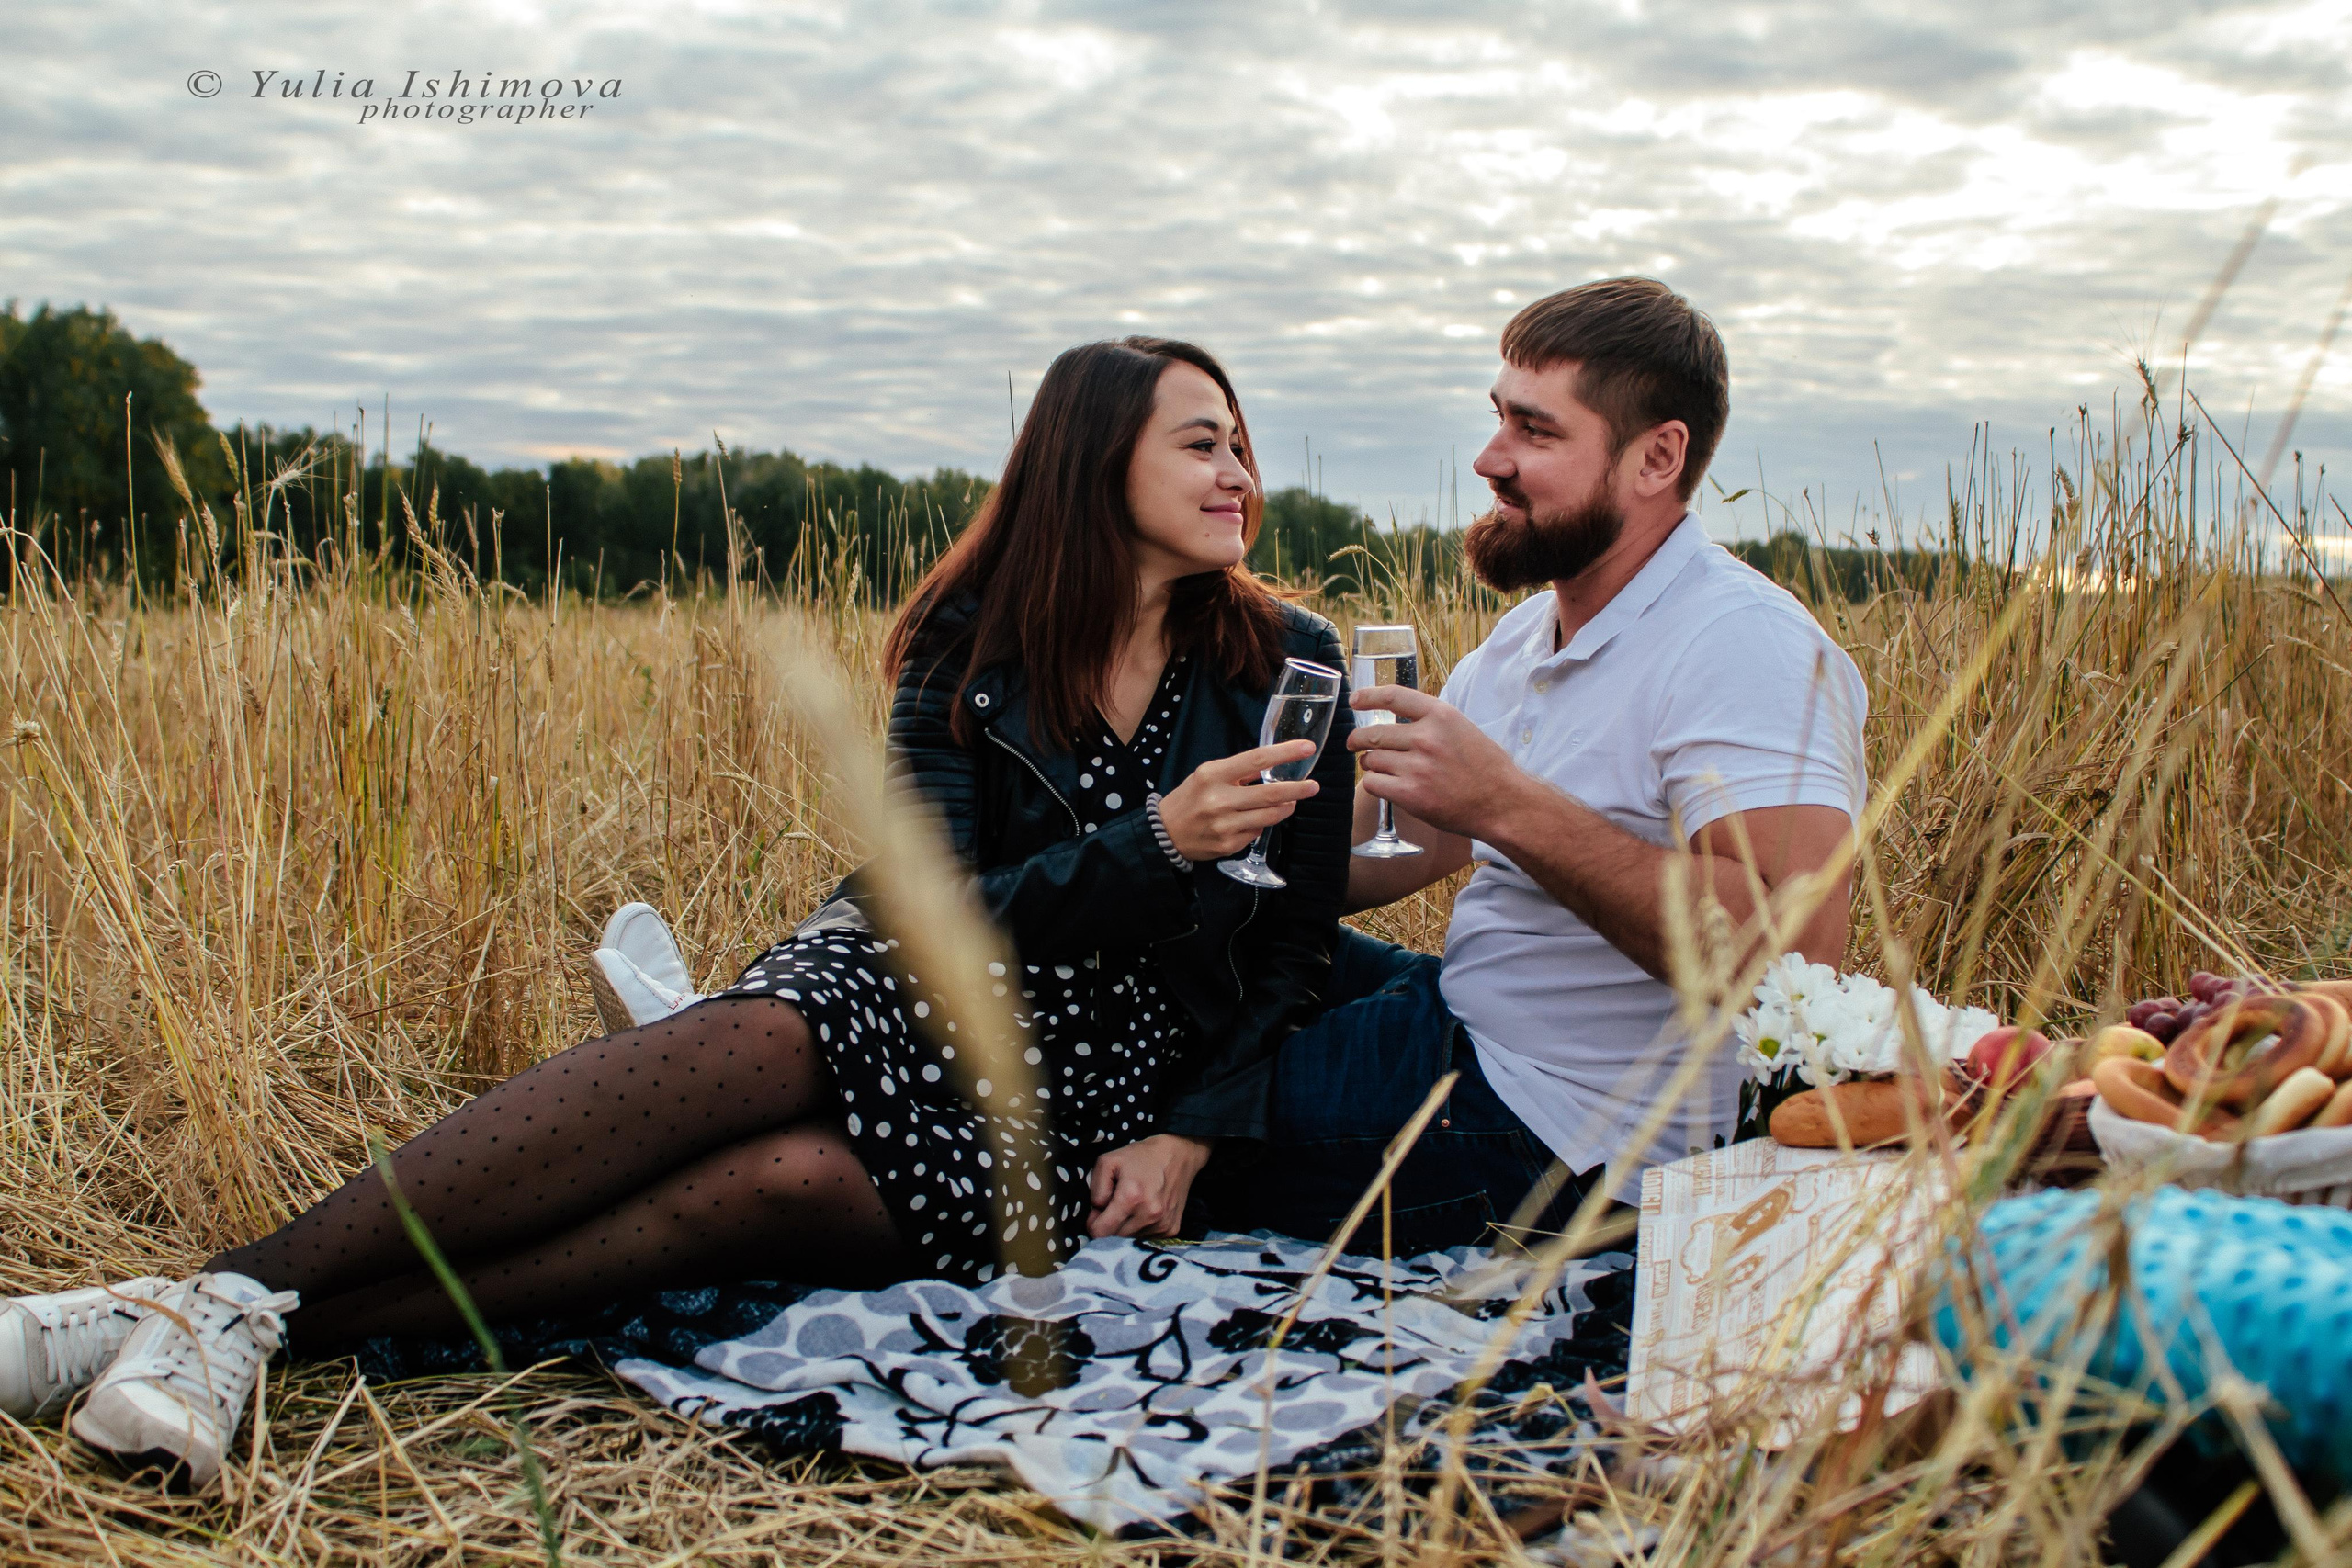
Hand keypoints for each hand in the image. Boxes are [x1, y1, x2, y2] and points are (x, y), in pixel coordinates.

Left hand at [1086, 1134, 1211, 1238]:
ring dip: (1126, 1227)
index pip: (1100, 1232)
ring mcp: (1162, 1225)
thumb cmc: (1140, 1157)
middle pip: (1114, 1239)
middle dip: (1109, 1225)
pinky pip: (1146, 1238)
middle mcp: (1148, 1215)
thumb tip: (1096, 1213)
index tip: (1098, 1211)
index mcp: (1130, 1198)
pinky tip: (1145, 1211)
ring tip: (1132, 1206)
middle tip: (1115, 1206)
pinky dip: (1140, 1228)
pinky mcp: (1171, 1230)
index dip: (1093, 1223)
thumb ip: (1095, 1190)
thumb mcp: (1107, 1162)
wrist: (1178, 1155)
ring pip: (1130, 1240)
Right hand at [1155, 742, 1319, 860]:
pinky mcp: (1228, 845)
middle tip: (1314, 786)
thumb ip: (1237, 773)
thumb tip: (1272, 768)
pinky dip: (1261, 824)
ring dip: (1286, 807)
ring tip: (1291, 802)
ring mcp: (1225, 825)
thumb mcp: (1207, 776)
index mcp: (1213, 775)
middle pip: (1270, 793)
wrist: (1164, 832)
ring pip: (1270, 816)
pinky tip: (1253, 820)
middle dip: (1297, 789)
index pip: (1257, 759)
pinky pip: (1256, 832)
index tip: (1307, 749)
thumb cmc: (1190, 798)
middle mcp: (1219, 799)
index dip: (1285, 754)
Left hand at [1347, 687, 1530, 842]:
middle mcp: (1426, 737)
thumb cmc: (1486, 768)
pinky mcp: (1410, 794)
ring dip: (1371, 764)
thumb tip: (1400, 720)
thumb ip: (1432, 722)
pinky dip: (1374, 784)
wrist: (1501, 803)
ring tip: (1381, 769)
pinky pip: (1373, 783)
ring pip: (1372, 760)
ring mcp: (1417, 767)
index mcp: (1441, 716)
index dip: (1369, 696)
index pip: (1394, 696)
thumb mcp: (1463, 729)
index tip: (1355, 700)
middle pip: (1374, 733)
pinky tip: (1386, 785)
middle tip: (1355, 744)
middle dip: (1359, 739)